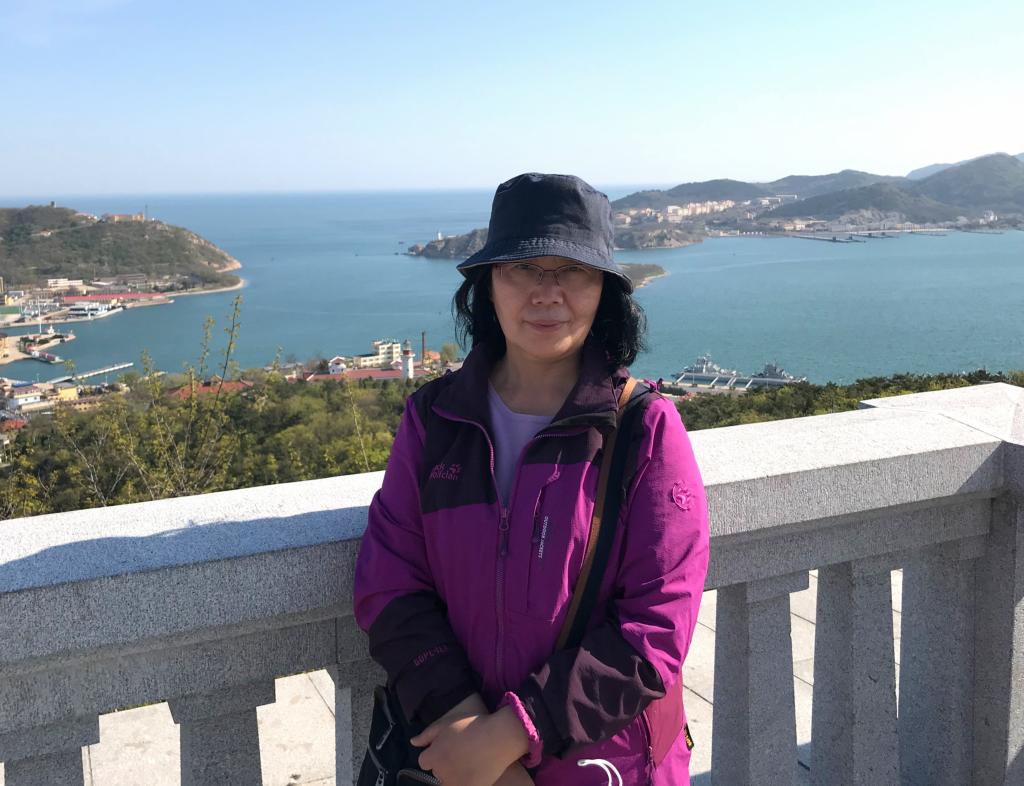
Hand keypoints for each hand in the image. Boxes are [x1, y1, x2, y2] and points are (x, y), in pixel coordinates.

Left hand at [410, 696, 529, 785]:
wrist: (498, 737)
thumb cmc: (472, 726)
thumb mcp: (446, 724)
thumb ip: (427, 734)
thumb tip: (413, 742)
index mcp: (434, 756)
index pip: (424, 762)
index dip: (435, 754)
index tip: (447, 749)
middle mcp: (441, 773)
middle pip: (438, 773)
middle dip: (445, 764)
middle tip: (461, 753)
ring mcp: (455, 783)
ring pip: (449, 782)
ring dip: (455, 775)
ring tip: (469, 761)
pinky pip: (462, 785)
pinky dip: (466, 780)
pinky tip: (475, 770)